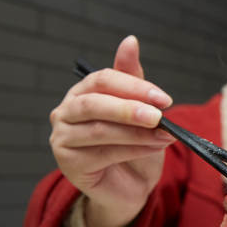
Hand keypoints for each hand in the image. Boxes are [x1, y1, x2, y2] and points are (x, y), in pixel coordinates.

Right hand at [49, 35, 175, 226]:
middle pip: (94, 103)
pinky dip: (133, 149)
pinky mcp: (68, 164)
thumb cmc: (134, 145)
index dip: (134, 86)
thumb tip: (130, 41)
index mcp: (82, 93)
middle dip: (130, 108)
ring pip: (99, 130)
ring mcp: (62, 139)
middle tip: (159, 116)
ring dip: (136, 132)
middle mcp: (65, 113)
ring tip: (164, 135)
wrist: (130, 186)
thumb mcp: (140, 110)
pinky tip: (153, 148)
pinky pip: (103, 153)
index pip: (102, 79)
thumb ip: (133, 80)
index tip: (165, 98)